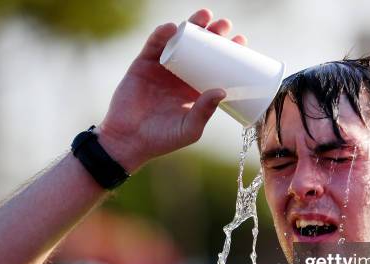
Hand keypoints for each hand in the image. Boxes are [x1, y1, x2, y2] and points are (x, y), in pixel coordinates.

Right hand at [97, 9, 247, 171]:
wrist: (129, 140)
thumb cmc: (162, 139)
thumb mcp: (189, 129)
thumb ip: (204, 111)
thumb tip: (222, 90)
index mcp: (196, 89)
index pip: (216, 65)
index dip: (228, 52)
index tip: (240, 41)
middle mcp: (181, 75)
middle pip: (200, 48)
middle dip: (213, 33)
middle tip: (224, 25)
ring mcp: (162, 68)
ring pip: (179, 41)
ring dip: (192, 26)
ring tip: (204, 17)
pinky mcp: (143, 64)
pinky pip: (154, 44)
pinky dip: (162, 34)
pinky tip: (172, 27)